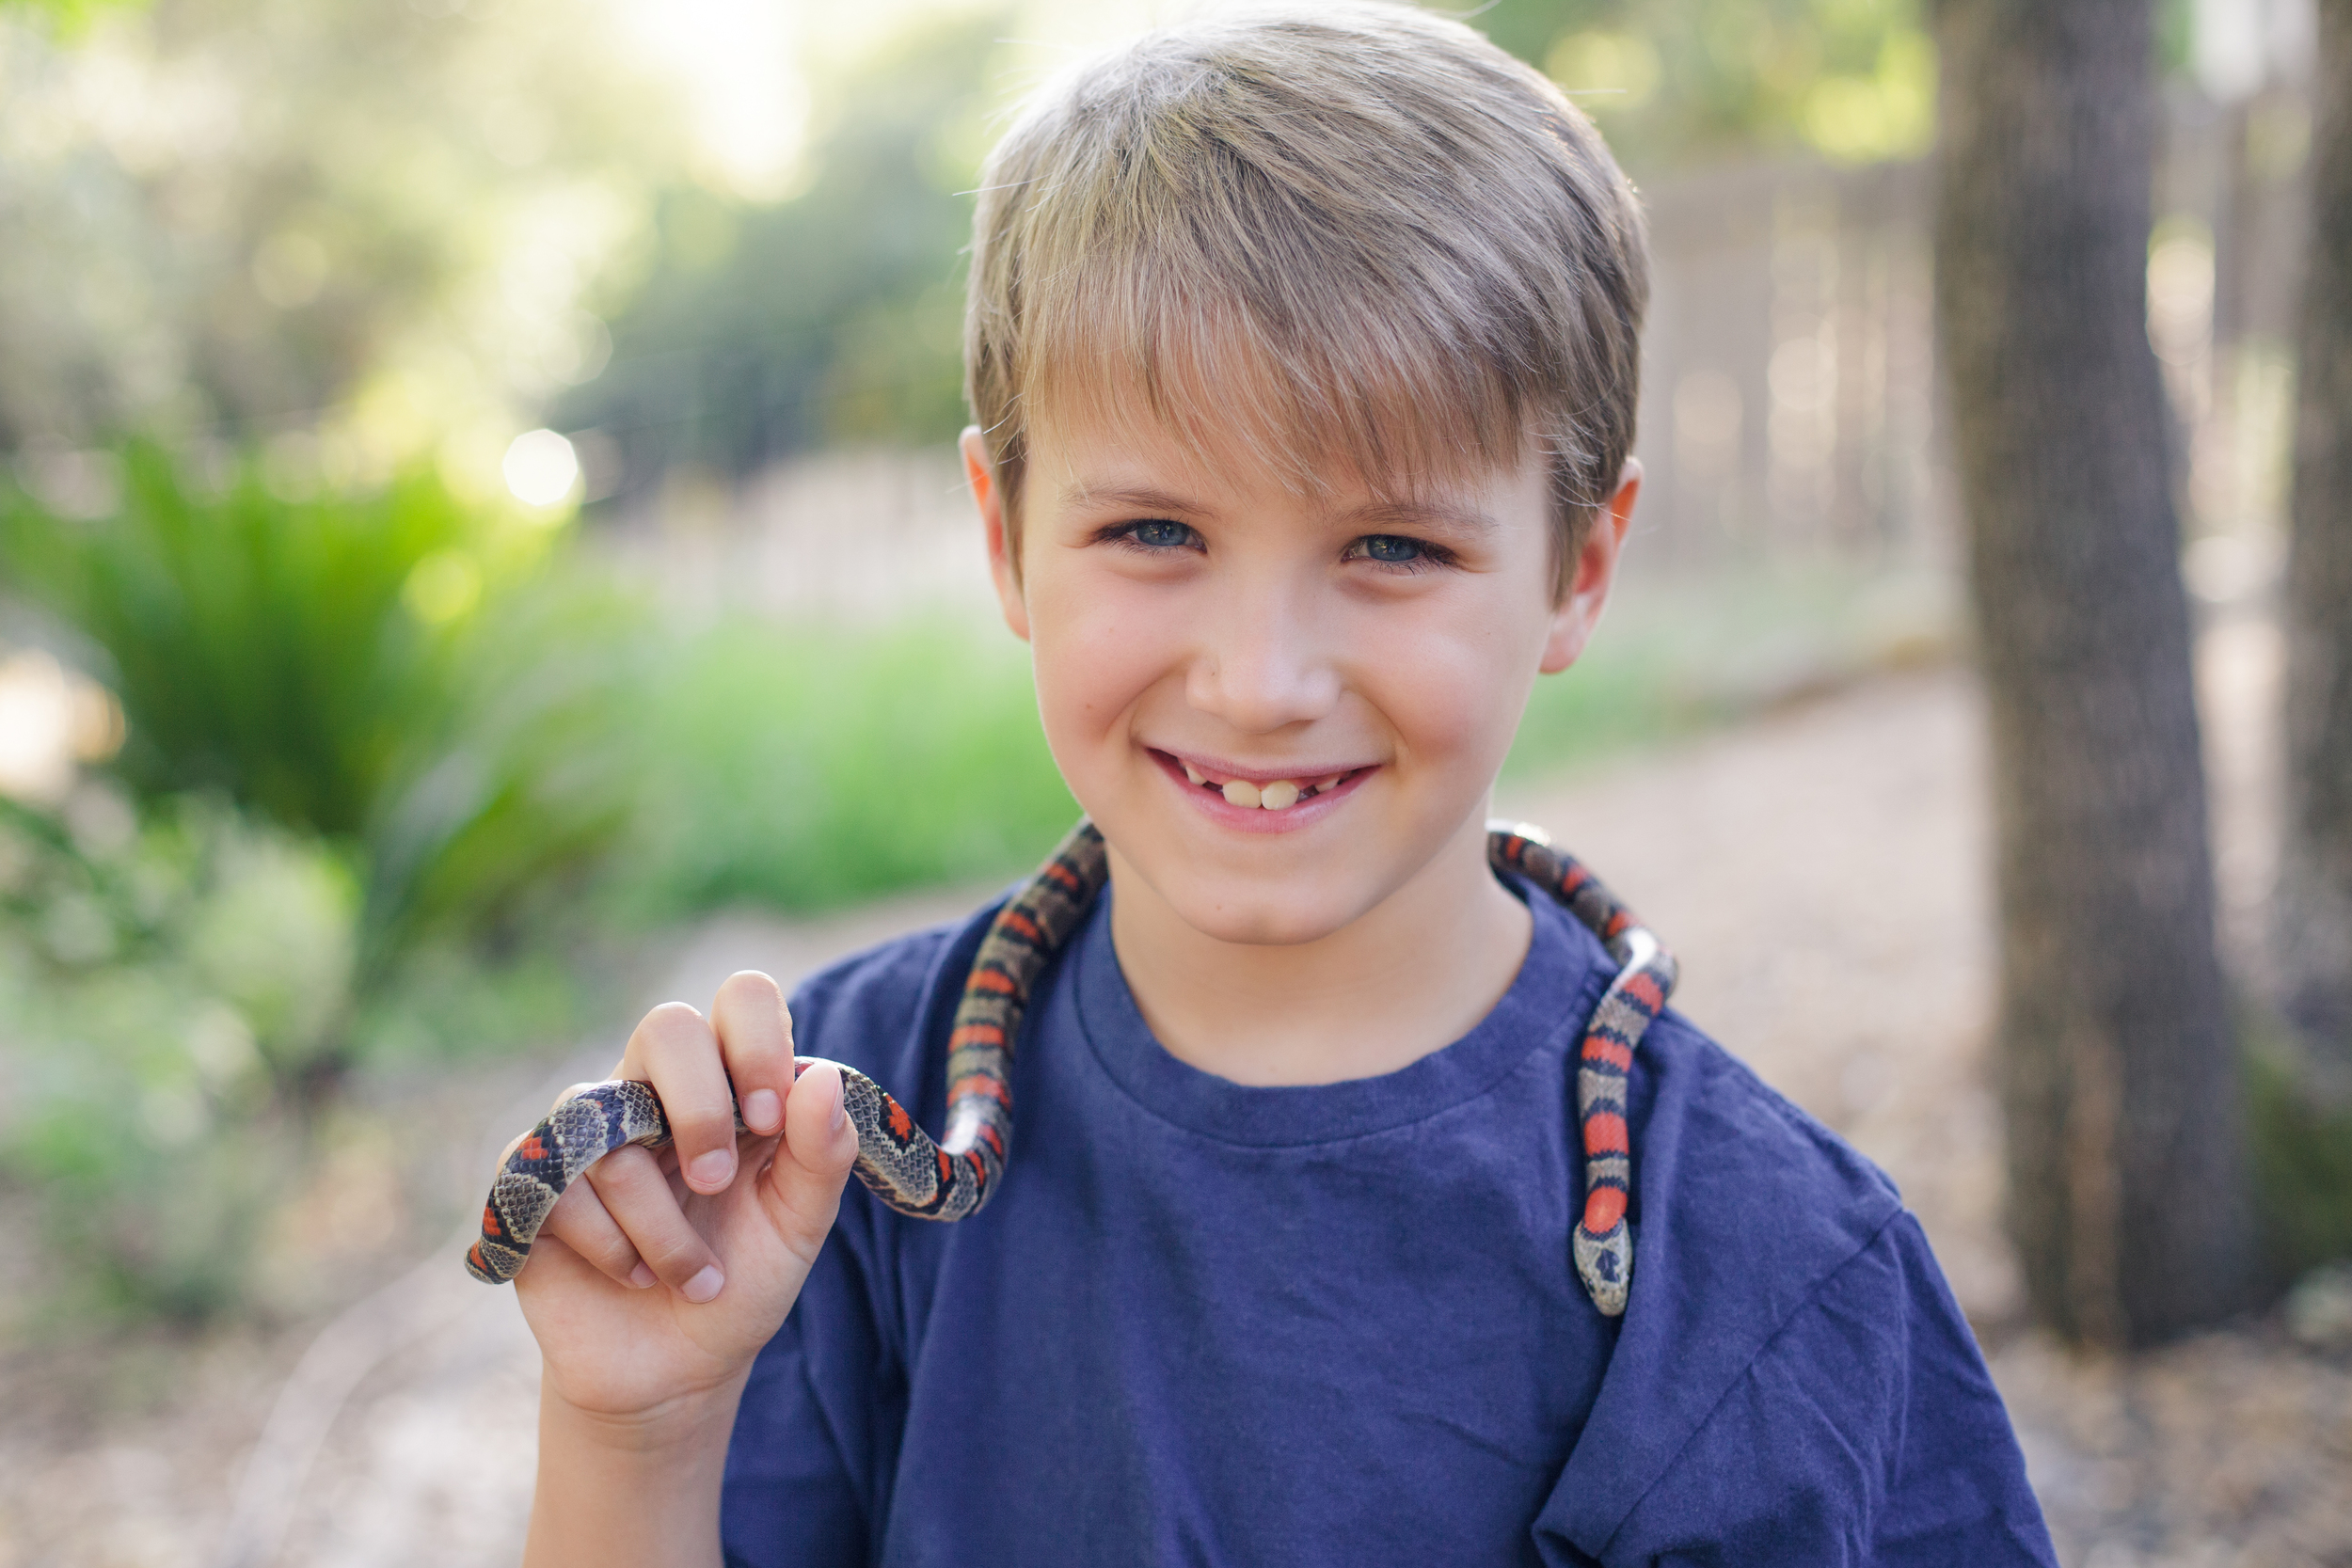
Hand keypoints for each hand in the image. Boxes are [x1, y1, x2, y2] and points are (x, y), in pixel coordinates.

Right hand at [510, 970, 861, 1424]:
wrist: (673, 1370)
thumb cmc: (743, 1282)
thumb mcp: (798, 1226)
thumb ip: (820, 1154)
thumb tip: (821, 1078)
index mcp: (734, 1084)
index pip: (743, 999)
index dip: (755, 1043)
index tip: (770, 1116)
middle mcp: (660, 1092)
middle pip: (666, 1026)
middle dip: (698, 1107)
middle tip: (716, 1182)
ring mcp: (594, 1131)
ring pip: (616, 1135)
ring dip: (664, 1228)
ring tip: (693, 1278)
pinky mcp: (537, 1180)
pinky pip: (563, 1187)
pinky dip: (611, 1246)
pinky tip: (632, 1276)